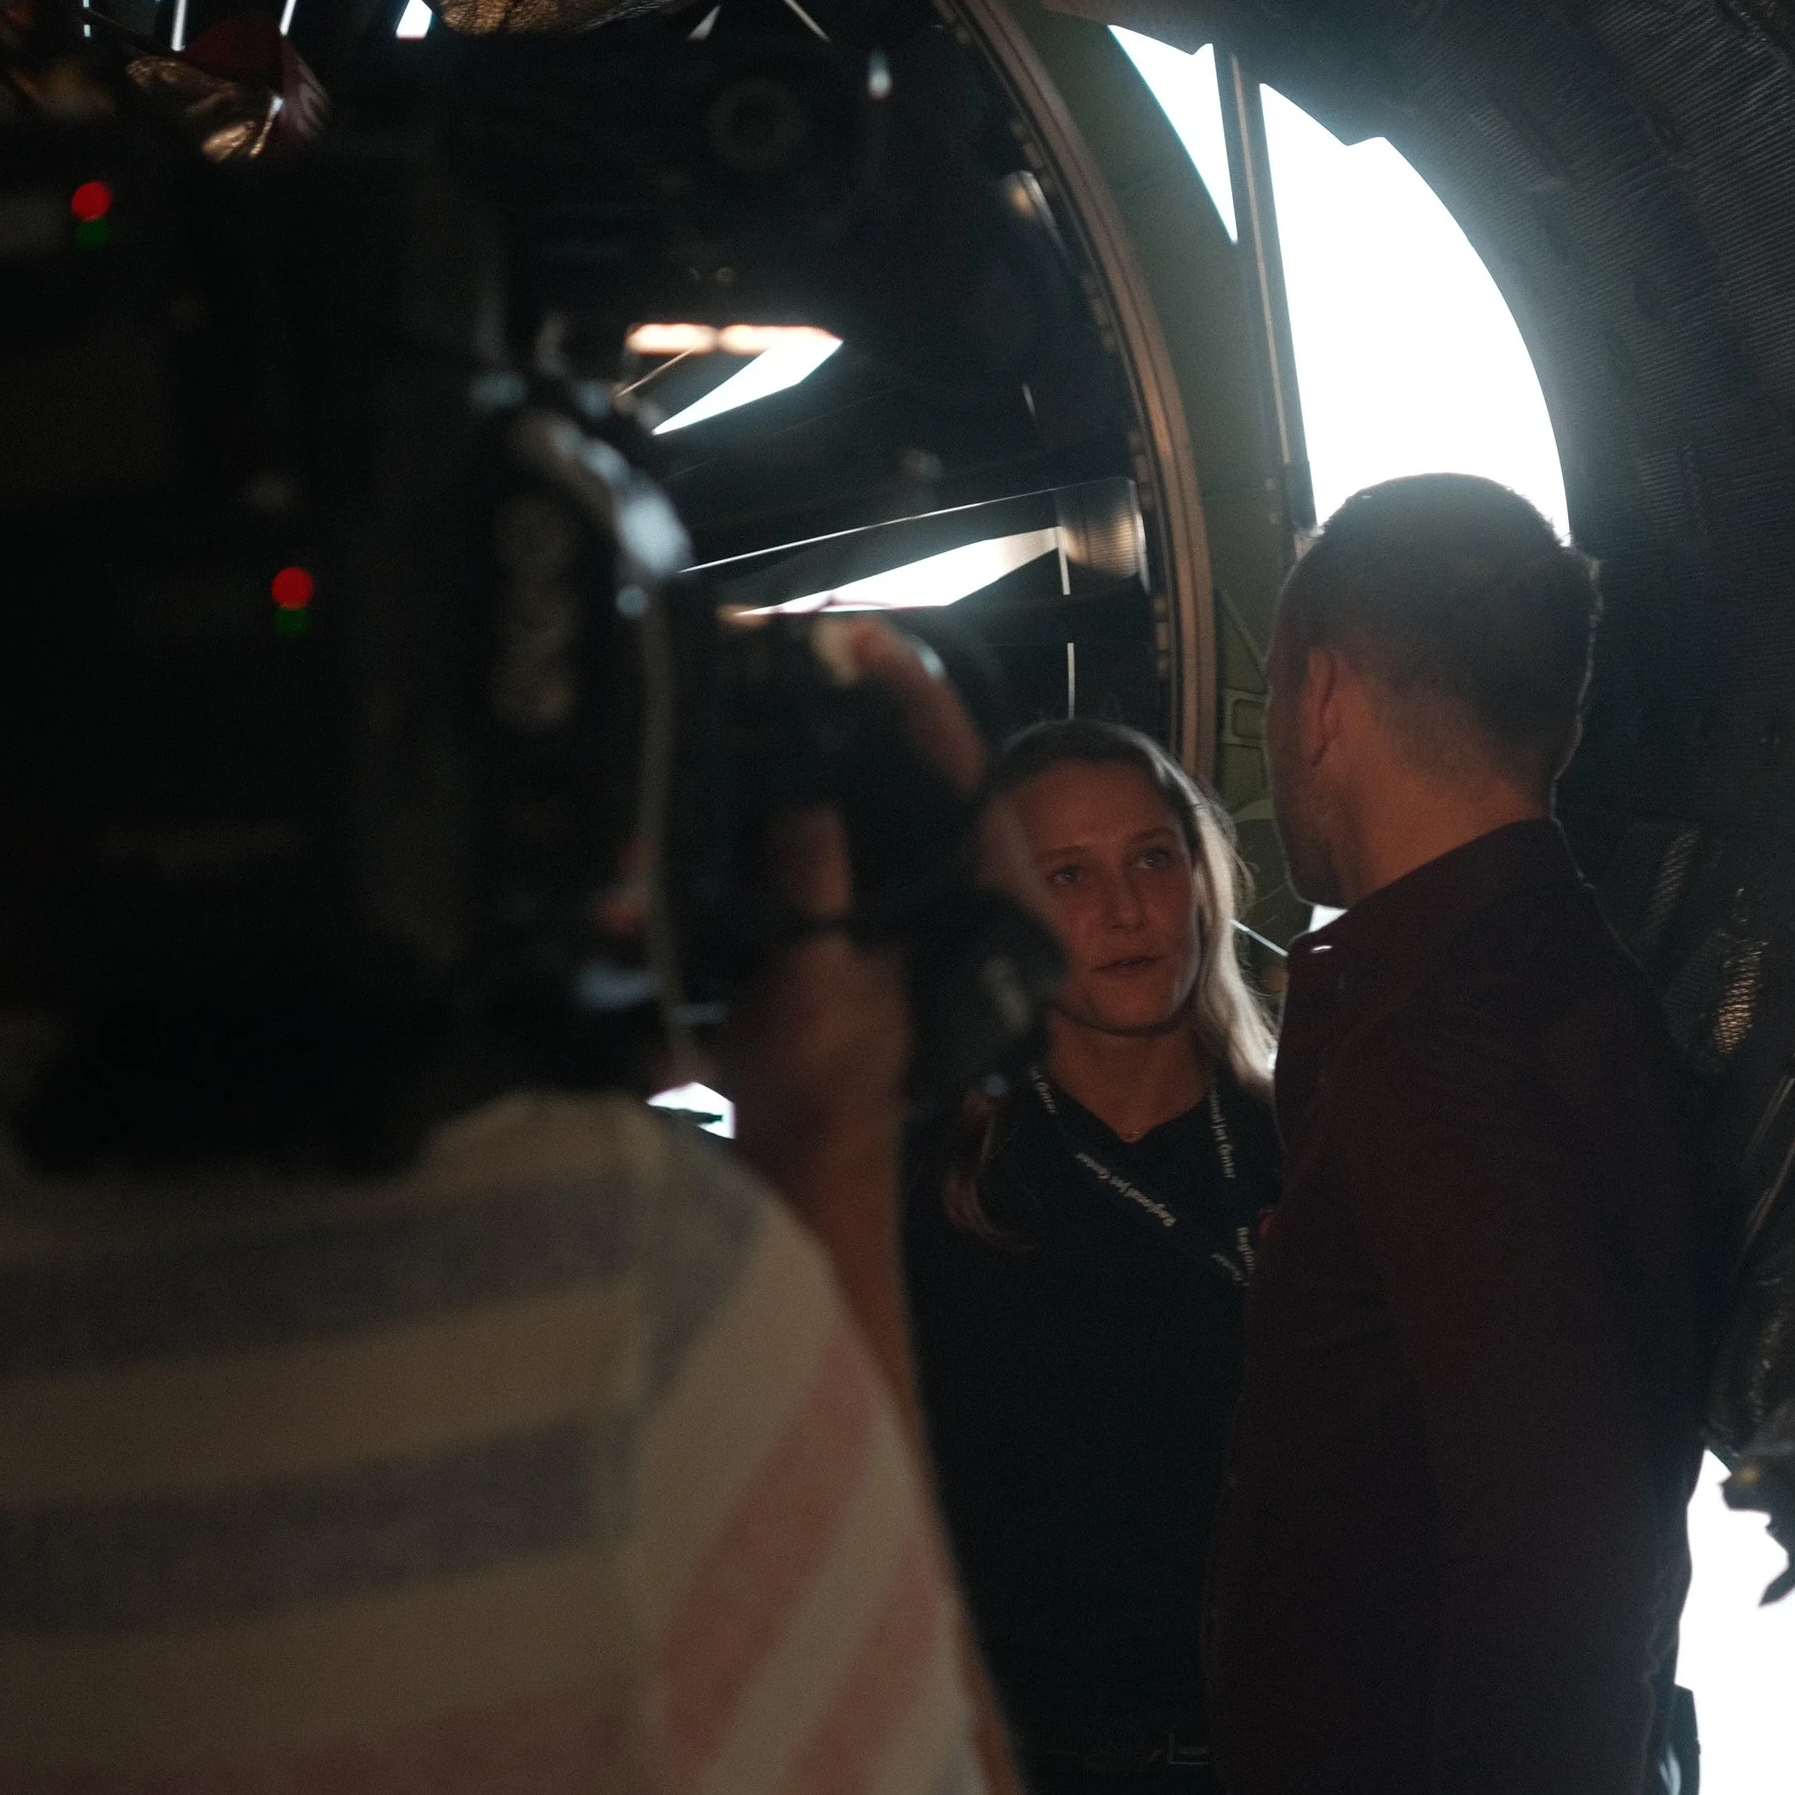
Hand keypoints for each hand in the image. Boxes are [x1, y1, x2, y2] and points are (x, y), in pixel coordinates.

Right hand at [715, 620, 995, 1200]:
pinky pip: (884, 820)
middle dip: (889, 701)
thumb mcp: (814, 985)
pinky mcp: (899, 910)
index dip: (917, 702)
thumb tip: (807, 799)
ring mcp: (941, 901)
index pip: (968, 773)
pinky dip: (850, 778)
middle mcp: (979, 897)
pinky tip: (810, 740)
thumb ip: (816, 889)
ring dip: (870, 731)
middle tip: (835, 640)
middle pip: (944, 770)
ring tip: (823, 668)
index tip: (868, 645)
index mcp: (988, 909)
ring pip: (916, 790)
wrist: (810, 1154)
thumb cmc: (824, 1088)